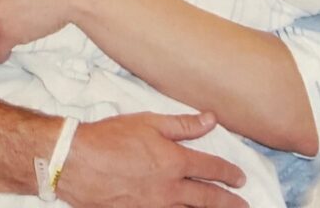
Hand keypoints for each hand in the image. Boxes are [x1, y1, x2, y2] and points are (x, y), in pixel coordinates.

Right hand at [60, 112, 247, 207]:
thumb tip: (210, 120)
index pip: (211, 168)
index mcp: (174, 162)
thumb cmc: (109, 138)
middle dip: (229, 202)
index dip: (229, 173)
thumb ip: (182, 124)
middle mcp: (169, 189)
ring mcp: (153, 207)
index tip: (240, 178)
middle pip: (208, 199)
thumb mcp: (148, 122)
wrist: (75, 162)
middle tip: (244, 206)